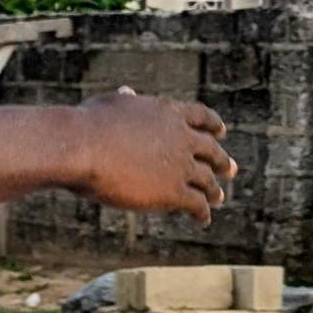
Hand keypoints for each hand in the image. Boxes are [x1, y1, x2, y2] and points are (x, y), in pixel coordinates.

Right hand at [75, 87, 235, 221]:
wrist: (82, 148)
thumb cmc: (87, 124)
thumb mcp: (109, 104)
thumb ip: (125, 101)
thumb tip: (127, 92)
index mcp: (168, 112)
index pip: (201, 116)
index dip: (213, 125)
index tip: (221, 132)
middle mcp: (182, 137)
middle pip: (211, 151)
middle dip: (222, 162)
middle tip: (230, 170)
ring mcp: (181, 165)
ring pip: (207, 181)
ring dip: (214, 191)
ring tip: (217, 199)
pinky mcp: (173, 192)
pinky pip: (197, 204)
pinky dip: (202, 213)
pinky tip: (202, 220)